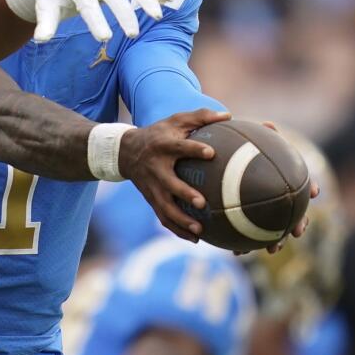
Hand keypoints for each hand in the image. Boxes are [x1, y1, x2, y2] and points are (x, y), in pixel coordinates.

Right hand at [118, 109, 231, 239]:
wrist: (125, 151)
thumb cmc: (159, 134)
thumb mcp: (175, 120)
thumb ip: (200, 117)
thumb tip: (228, 115)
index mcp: (163, 146)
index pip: (179, 148)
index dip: (194, 150)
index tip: (211, 153)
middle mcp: (156, 168)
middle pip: (169, 183)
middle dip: (184, 193)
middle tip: (202, 203)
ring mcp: (152, 186)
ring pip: (164, 207)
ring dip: (181, 220)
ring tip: (200, 230)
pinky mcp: (151, 199)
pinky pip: (163, 218)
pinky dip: (177, 230)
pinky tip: (196, 239)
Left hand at [249, 120, 319, 255]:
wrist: (229, 166)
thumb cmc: (243, 152)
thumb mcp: (250, 143)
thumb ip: (260, 136)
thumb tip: (268, 124)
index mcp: (285, 180)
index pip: (304, 183)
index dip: (311, 187)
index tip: (316, 192)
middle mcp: (280, 197)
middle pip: (296, 213)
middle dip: (297, 224)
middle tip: (296, 232)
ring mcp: (266, 212)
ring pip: (274, 229)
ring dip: (274, 240)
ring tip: (270, 249)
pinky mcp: (247, 222)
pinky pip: (248, 235)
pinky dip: (243, 244)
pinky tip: (236, 251)